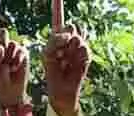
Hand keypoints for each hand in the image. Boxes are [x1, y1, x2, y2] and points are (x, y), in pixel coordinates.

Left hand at [0, 0, 29, 107]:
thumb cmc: (1, 81)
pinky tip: (16, 68)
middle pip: (3, 34)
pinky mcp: (24, 51)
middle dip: (3, 49)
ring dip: (10, 58)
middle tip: (3, 63)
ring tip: (10, 68)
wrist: (13, 90)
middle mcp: (4, 43)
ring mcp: (15, 47)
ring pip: (12, 44)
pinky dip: (18, 62)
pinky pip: (21, 52)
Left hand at [43, 0, 88, 115]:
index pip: (58, 16)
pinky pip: (83, 47)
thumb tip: (71, 34)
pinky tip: (73, 63)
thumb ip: (56, 39)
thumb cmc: (51, 71)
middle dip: (63, 39)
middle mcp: (69, 37)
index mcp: (57, 35)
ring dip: (69, 49)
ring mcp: (79, 44)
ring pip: (77, 37)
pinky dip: (77, 55)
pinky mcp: (86, 53)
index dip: (58, 4)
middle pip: (70, 26)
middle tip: (59, 53)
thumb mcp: (47, 53)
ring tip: (65, 60)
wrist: (61, 88)